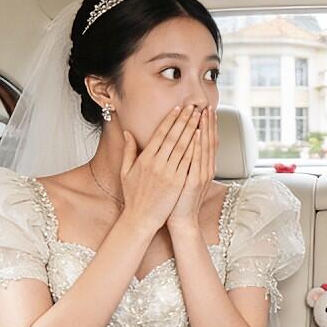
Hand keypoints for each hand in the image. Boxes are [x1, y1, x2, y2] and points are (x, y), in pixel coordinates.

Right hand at [118, 105, 200, 231]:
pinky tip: (201, 137)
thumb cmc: (134, 197)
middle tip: (193, 107)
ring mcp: (168, 172)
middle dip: (185, 119)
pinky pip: (189, 161)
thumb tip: (127, 132)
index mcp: (145, 159)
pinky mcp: (178, 182)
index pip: (160, 134)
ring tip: (200, 117)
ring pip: (183, 146)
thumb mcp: (125, 172)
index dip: (171, 119)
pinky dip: (195, 147)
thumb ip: (128, 150)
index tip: (179, 108)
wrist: (141, 218)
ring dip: (192, 129)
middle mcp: (157, 163)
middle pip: (174, 136)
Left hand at [167, 107, 217, 235]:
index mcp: (202, 166)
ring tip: (204, 113)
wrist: (181, 220)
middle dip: (208, 122)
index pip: (207, 141)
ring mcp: (201, 175)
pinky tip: (198, 133)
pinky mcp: (194, 181)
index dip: (207, 125)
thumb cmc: (178, 200)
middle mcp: (205, 168)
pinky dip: (198, 146)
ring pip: (205, 147)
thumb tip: (184, 145)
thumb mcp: (183, 177)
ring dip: (205, 129)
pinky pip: (197, 160)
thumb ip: (184, 160)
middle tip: (207, 106)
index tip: (205, 110)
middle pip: (209, 140)